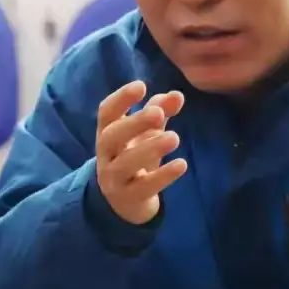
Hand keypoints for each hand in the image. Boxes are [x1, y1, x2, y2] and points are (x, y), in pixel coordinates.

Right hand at [95, 80, 186, 224]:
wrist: (124, 202)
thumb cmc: (135, 156)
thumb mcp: (146, 133)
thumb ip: (160, 112)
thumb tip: (177, 95)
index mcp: (108, 132)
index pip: (107, 112)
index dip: (121, 98)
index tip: (141, 86)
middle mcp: (106, 154)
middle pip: (112, 136)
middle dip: (134, 123)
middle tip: (158, 113)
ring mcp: (114, 178)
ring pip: (126, 163)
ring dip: (150, 148)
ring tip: (174, 138)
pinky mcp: (129, 198)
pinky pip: (144, 187)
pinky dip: (163, 176)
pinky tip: (182, 164)